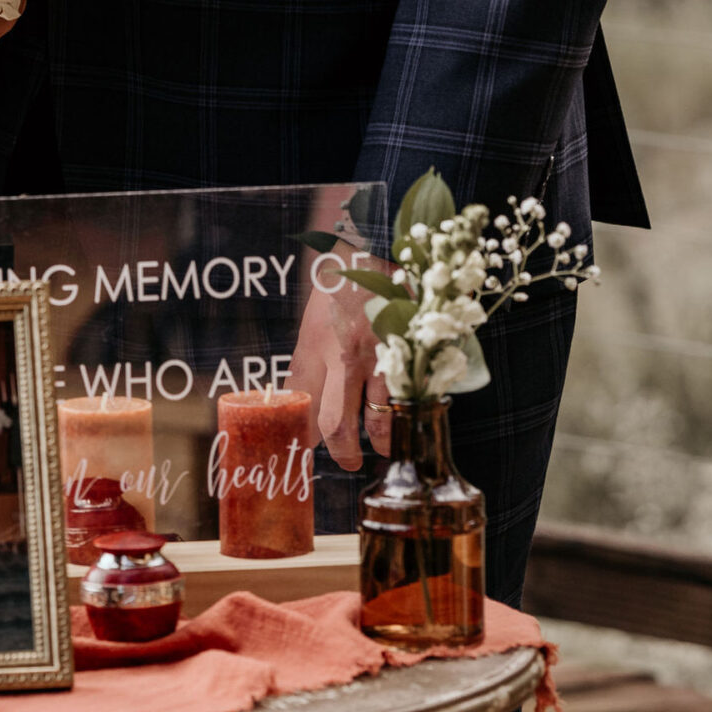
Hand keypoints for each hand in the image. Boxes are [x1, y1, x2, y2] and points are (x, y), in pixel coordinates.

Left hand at [289, 254, 391, 470]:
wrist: (372, 248)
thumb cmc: (337, 289)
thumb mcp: (312, 324)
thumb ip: (309, 364)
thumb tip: (301, 405)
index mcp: (315, 346)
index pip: (302, 406)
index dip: (303, 436)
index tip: (305, 449)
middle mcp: (345, 355)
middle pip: (338, 424)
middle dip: (343, 453)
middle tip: (348, 462)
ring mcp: (380, 354)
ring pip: (380, 418)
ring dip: (380, 442)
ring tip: (379, 450)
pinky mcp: (410, 348)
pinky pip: (409, 395)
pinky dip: (407, 414)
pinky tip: (406, 421)